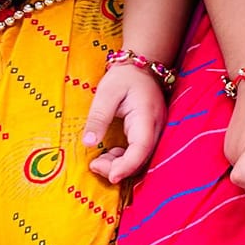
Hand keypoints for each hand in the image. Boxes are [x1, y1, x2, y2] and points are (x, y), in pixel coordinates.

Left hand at [81, 63, 166, 182]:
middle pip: (143, 158)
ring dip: (121, 165)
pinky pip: (140, 153)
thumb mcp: (106, 93)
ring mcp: (156, 131)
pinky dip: (125, 159)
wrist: (141, 67)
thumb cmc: (124, 78)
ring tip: (98, 161)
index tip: (110, 176)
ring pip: (142, 158)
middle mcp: (156, 126)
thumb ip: (98, 118)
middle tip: (94, 165)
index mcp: (146, 116)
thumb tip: (88, 143)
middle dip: (118, 168)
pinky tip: (110, 154)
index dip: (127, 165)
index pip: (141, 147)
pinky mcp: (150, 133)